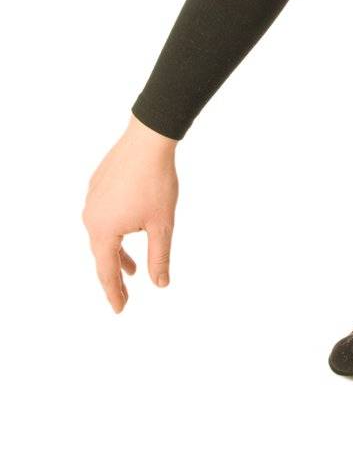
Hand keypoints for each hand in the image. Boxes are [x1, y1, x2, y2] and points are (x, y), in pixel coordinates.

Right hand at [83, 114, 179, 311]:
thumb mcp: (162, 225)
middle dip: (115, 275)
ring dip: (117, 252)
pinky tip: (127, 229)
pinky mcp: (96, 186)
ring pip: (102, 234)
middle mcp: (91, 217)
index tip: (120, 310)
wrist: (148, 141)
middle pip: (102, 254)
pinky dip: (115, 230)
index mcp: (103, 231)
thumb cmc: (156, 183)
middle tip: (125, 294)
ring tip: (132, 268)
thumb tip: (160, 285)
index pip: (107, 272)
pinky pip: (103, 215)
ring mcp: (91, 200)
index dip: (114, 293)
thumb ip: (159, 257)